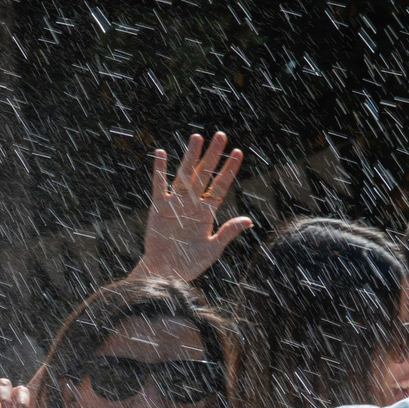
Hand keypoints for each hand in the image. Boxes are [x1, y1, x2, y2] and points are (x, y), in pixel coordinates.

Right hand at [134, 133, 252, 285]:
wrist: (165, 273)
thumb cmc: (189, 265)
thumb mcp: (212, 249)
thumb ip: (228, 232)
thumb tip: (249, 221)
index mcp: (207, 213)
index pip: (220, 186)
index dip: (229, 170)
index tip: (238, 153)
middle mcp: (192, 203)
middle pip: (205, 174)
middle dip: (213, 155)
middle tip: (221, 135)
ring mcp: (176, 203)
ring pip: (185, 174)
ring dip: (191, 156)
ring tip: (197, 137)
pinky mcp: (159, 207)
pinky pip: (159, 184)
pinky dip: (159, 169)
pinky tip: (161, 153)